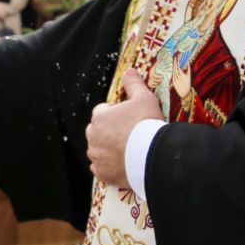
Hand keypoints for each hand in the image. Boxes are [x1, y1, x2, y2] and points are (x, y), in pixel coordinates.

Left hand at [86, 70, 161, 189]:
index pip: (102, 111)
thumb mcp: (144, 98)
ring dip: (107, 148)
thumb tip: (130, 71)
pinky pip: (100, 168)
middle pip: (97, 131)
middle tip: (127, 134)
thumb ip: (134, 84)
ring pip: (98, 149)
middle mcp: (93, 136)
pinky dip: (108, 166)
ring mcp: (96, 156)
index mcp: (100, 117)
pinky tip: (121, 164)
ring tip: (126, 149)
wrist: (152, 155)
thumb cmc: (147, 124)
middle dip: (108, 131)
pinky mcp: (102, 172)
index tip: (128, 118)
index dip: (115, 113)